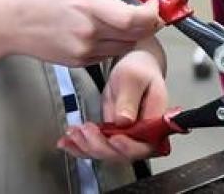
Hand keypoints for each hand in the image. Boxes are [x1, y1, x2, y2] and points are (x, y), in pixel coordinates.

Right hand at [0, 0, 163, 65]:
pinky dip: (116, 42)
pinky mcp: (77, 61)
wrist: (3, 19)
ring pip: (125, 46)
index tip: (153, 2)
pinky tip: (106, 27)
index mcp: (89, 4)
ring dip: (134, 33)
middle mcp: (88, 31)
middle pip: (137, 35)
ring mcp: (83, 49)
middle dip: (149, 21)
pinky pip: (109, 54)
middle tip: (147, 8)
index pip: (135, 20)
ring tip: (126, 16)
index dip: (152, 13)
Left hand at [57, 46, 167, 161]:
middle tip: (86, 129)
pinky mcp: (113, 136)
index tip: (114, 138)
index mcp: (156, 120)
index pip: (147, 144)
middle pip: (124, 153)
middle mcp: (144, 135)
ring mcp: (128, 137)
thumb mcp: (133, 78)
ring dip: (87, 147)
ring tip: (72, 132)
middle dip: (101, 145)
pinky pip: (97, 146)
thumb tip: (125, 121)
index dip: (130, 147)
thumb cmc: (139, 70)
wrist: (134, 68)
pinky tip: (67, 142)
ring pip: (107, 153)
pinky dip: (80, 147)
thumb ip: (130, 98)